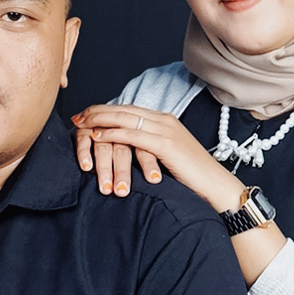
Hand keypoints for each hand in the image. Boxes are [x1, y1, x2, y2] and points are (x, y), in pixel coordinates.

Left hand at [71, 102, 244, 212]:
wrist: (216, 185)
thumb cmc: (193, 177)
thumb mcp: (169, 157)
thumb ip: (151, 148)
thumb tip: (132, 152)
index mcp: (166, 121)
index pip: (130, 110)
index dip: (108, 110)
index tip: (88, 114)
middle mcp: (165, 120)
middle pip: (124, 109)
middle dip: (98, 111)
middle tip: (78, 115)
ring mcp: (165, 130)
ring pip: (126, 118)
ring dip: (100, 119)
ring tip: (81, 123)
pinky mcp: (165, 145)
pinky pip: (133, 135)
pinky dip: (113, 133)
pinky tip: (97, 136)